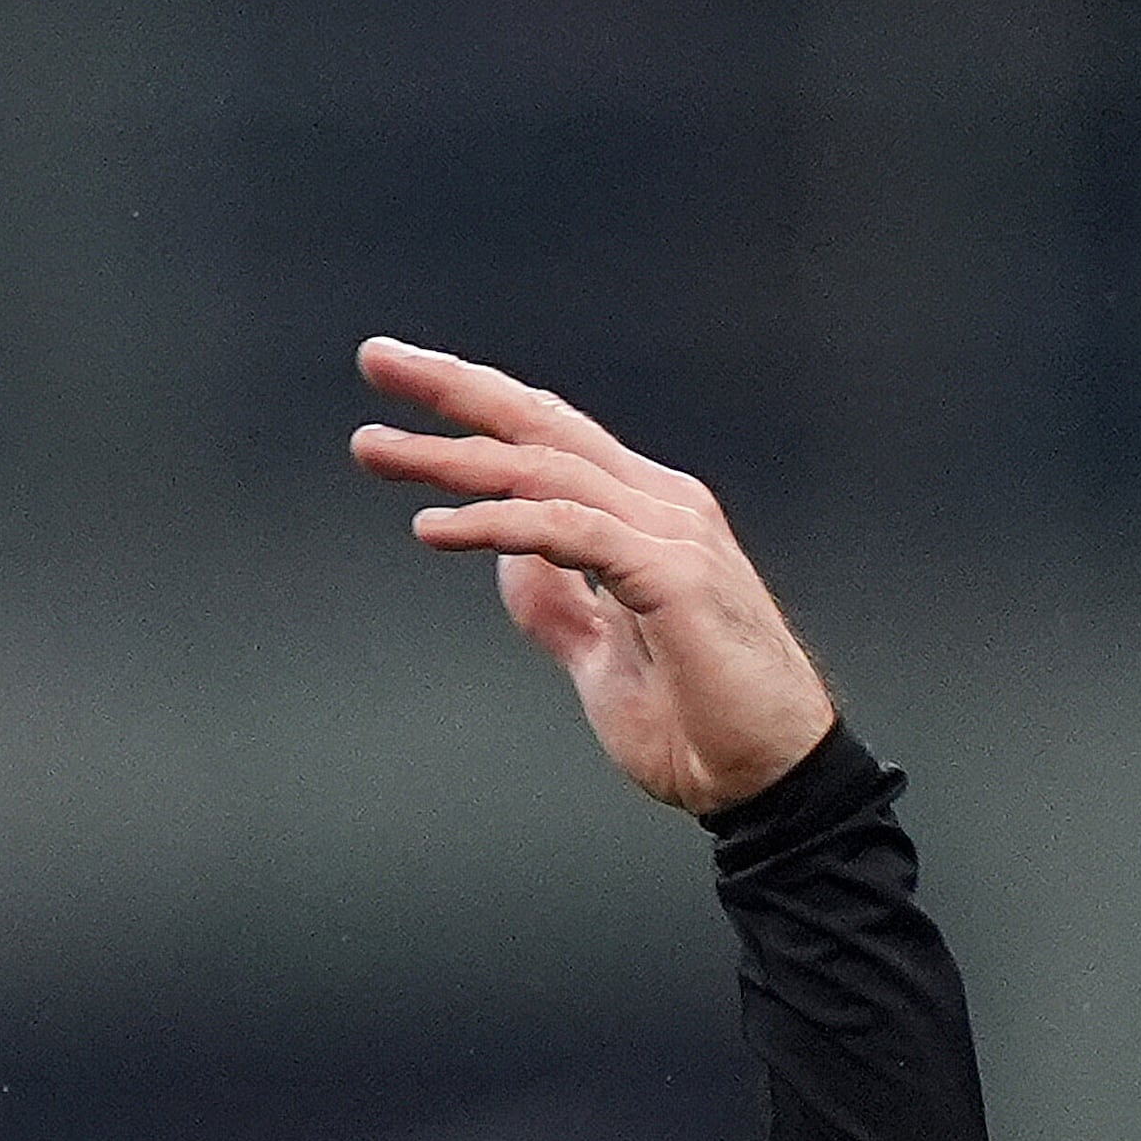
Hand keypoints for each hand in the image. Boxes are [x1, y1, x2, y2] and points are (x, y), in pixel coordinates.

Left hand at [349, 336, 833, 814]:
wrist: (764, 783)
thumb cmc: (698, 723)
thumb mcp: (598, 654)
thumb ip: (555, 603)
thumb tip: (504, 561)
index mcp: (643, 515)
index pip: (549, 436)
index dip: (475, 404)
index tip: (399, 382)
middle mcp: (659, 506)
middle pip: (542, 424)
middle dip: (454, 388)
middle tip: (376, 358)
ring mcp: (671, 535)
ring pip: (545, 470)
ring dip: (453, 457)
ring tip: (378, 450)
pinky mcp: (673, 576)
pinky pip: (569, 531)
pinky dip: (498, 523)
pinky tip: (435, 528)